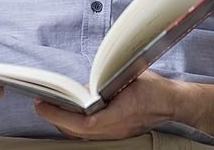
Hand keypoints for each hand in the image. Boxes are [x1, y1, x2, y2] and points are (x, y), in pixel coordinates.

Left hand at [34, 70, 179, 139]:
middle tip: (41, 103)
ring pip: (81, 135)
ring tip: (50, 107)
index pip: (84, 122)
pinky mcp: (116, 134)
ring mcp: (116, 134)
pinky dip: (75, 126)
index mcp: (120, 114)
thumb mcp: (128, 78)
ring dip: (63, 123)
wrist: (172, 102)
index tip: (43, 104)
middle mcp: (116, 129)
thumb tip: (82, 89)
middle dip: (55, 118)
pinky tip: (69, 115)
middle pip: (77, 132)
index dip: (60, 115)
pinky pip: (89, 134)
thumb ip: (105, 84)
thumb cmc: (154, 88)